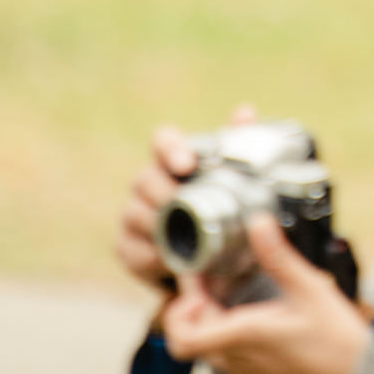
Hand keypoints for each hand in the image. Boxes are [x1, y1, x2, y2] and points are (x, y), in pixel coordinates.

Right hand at [114, 103, 255, 291]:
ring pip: (133, 214)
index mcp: (175, 160)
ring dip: (156, 226)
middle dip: (164, 193)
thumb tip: (245, 110)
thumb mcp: (240, 183)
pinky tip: (167, 260)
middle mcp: (149, 183)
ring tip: (179, 236)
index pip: (162, 141)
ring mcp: (134, 214)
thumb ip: (239, 143)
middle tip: (184, 207)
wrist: (218, 262)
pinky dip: (149, 256)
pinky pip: (129, 249)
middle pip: (144, 179)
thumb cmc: (226, 212)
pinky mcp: (128, 247)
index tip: (186, 164)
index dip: (170, 149)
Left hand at [161, 216, 370, 373]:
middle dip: (194, 304)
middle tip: (211, 275)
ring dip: (208, 318)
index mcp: (243, 337)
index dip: (177, 312)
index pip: (182, 339)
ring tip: (229, 288)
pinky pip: (224, 352)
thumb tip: (258, 222)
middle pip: (190, 336)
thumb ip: (278, 257)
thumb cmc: (335, 339)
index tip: (196, 285)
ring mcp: (243, 370)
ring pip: (206, 344)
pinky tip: (247, 310)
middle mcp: (235, 358)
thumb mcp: (309, 289)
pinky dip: (224, 330)